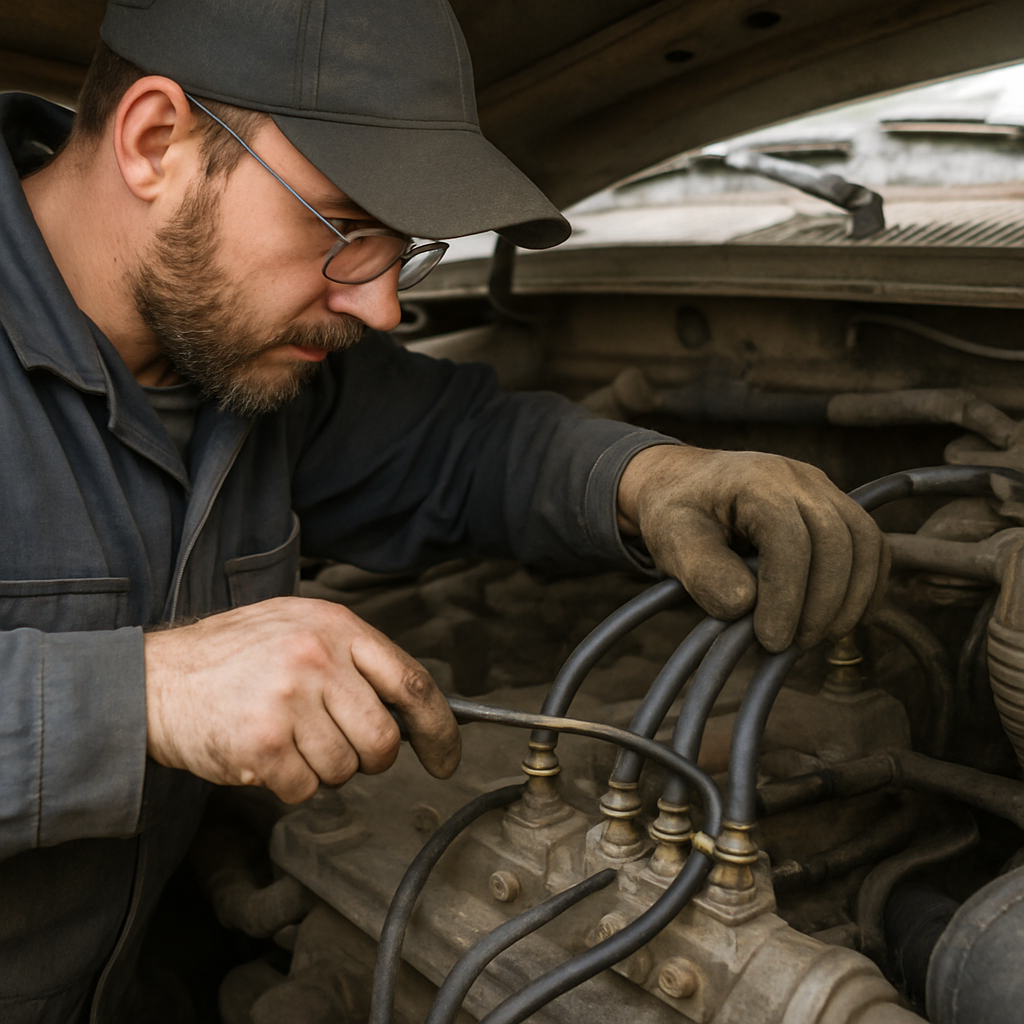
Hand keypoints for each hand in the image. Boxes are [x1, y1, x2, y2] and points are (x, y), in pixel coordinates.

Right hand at [144, 597, 460, 801]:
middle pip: (383, 740)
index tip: (446, 757)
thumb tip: (409, 703)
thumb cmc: (232, 656)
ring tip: (284, 737)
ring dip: (319, 768)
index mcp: (336, 627)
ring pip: (344, 769)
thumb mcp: (298, 628)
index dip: (439, 728)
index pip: (413, 681)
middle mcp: (317, 658)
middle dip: (368, 758)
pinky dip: (287, 784)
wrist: (154, 678)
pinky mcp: (262, 743)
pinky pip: (304, 789)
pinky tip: (262, 753)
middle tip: (335, 745)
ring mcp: (290, 700)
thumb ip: (353, 658)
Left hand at [617, 445, 888, 651]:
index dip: (786, 595)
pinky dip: (866, 587)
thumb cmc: (676, 513)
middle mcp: (797, 477)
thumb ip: (702, 572)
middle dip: (822, 603)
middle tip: (794, 644)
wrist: (683, 485)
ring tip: (815, 637)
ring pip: (865, 542)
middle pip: (837, 539)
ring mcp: (822, 490)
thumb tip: (746, 604)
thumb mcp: (671, 539)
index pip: (789, 537)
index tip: (771, 639)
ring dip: (850, 599)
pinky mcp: (836, 508)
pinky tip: (839, 620)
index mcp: (754, 480)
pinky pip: (872, 546)